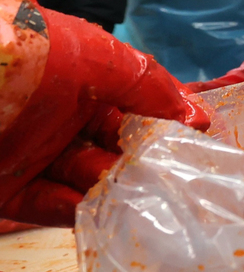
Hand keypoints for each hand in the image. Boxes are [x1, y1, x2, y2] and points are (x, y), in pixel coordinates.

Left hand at [0, 0, 210, 226]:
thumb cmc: (34, 57)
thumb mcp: (103, 58)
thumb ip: (151, 86)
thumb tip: (197, 119)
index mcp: (81, 78)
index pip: (133, 105)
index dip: (163, 124)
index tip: (192, 144)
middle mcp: (57, 116)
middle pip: (111, 146)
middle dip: (142, 162)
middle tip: (174, 179)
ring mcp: (32, 154)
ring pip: (84, 179)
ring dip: (114, 190)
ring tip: (147, 200)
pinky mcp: (6, 189)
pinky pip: (47, 205)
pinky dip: (77, 213)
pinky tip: (105, 214)